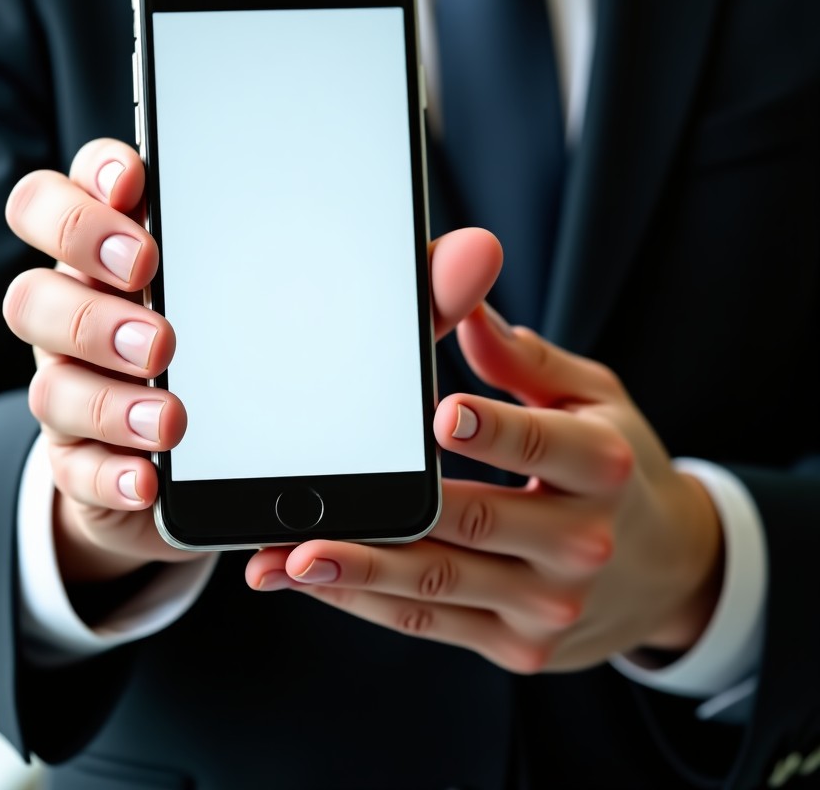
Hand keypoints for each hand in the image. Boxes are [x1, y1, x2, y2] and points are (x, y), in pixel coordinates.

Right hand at [3, 138, 196, 582]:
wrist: (174, 446)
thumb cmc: (190, 338)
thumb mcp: (199, 280)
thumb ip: (203, 237)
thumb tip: (254, 201)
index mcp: (91, 259)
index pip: (47, 203)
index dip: (77, 193)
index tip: (132, 187)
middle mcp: (66, 316)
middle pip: (31, 296)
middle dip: (93, 313)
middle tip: (162, 336)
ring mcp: (65, 389)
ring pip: (51, 388)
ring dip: (111, 402)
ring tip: (172, 420)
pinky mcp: (75, 460)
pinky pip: (76, 469)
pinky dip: (113, 475)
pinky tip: (148, 480)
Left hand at [246, 305, 723, 673]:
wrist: (670, 572)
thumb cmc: (619, 469)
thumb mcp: (593, 401)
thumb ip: (527, 362)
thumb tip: (470, 313)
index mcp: (603, 468)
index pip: (544, 446)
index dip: (494, 432)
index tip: (440, 416)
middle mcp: (582, 541)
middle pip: (474, 524)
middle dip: (392, 520)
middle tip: (312, 515)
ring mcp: (549, 604)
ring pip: (438, 586)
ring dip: (358, 574)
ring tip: (288, 560)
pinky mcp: (519, 645)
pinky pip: (432, 623)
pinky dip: (371, 603)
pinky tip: (320, 583)